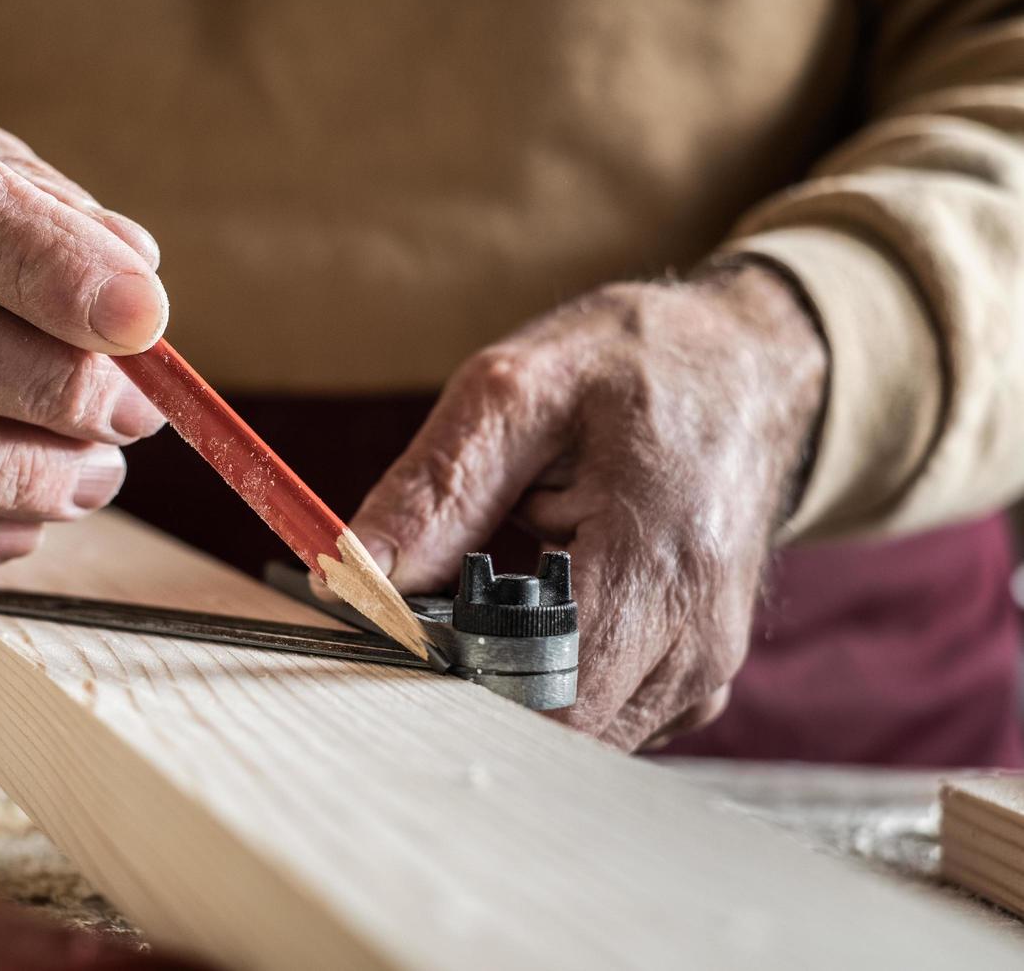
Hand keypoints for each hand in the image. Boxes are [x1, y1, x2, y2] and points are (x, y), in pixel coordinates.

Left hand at [350, 265, 826, 748]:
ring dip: (506, 680)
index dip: (448, 679)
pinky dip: (545, 679)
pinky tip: (534, 611)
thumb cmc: (638, 364)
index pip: (539, 696)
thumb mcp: (520, 390)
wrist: (750, 364)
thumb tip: (350, 580)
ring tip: (493, 592)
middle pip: (550, 730)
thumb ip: (436, 490)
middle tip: (428, 606)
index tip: (391, 632)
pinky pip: (599, 719)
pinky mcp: (694, 682)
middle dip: (468, 682)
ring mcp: (703, 672)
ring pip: (570, 735)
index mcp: (656, 566)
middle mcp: (696, 641)